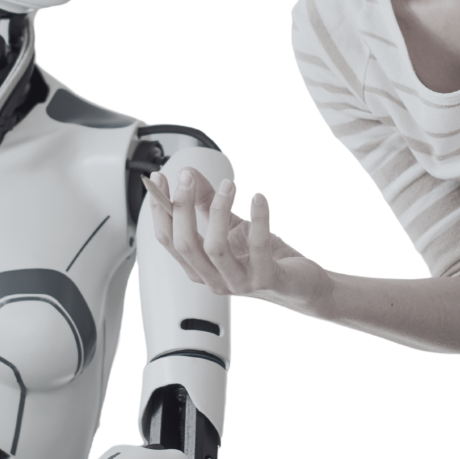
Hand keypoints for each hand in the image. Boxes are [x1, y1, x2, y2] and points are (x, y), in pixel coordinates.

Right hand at [144, 168, 328, 310]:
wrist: (300, 284)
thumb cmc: (265, 259)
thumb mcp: (230, 226)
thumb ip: (207, 203)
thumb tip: (189, 174)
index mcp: (199, 268)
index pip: (168, 240)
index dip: (159, 209)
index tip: (160, 179)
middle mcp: (214, 279)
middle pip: (184, 244)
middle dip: (182, 206)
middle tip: (188, 177)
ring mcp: (239, 282)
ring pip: (215, 248)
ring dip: (218, 210)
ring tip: (228, 184)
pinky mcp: (266, 278)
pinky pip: (258, 246)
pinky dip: (258, 218)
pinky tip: (258, 198)